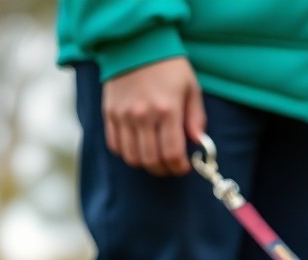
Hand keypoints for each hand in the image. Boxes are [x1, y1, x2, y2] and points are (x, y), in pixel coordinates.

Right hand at [102, 57, 206, 175]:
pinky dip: (126, 152)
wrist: (135, 42)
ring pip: (131, 157)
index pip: (172, 153)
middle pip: (151, 160)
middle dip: (164, 170)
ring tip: (155, 158)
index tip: (184, 167)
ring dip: (145, 164)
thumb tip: (198, 142)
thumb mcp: (191, 89)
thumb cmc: (169, 66)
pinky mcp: (109, 112)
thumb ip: (196, 118)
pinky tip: (138, 147)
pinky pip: (114, 144)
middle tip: (171, 166)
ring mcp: (123, 115)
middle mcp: (142, 115)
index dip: (179, 167)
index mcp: (167, 110)